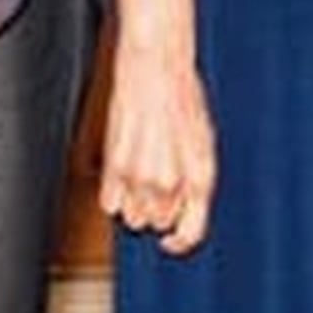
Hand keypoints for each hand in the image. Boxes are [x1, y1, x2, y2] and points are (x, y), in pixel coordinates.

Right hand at [98, 45, 218, 256]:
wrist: (156, 69)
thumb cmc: (182, 99)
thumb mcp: (203, 142)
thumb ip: (194, 179)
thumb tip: (185, 208)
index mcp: (200, 176)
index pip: (191, 233)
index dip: (180, 242)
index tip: (170, 241)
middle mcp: (171, 182)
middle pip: (158, 224)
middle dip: (159, 209)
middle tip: (157, 180)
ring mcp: (140, 177)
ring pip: (132, 217)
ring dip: (135, 203)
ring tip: (141, 171)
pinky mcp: (114, 168)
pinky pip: (109, 203)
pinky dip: (114, 193)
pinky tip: (124, 168)